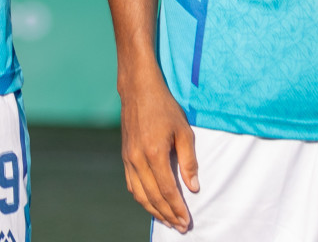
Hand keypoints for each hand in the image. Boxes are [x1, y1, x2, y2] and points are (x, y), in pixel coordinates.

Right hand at [119, 73, 198, 232]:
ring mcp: (128, 157)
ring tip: (168, 220)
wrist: (138, 89)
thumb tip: (193, 187)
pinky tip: (151, 204)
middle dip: (167, 215)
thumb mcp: (183, 131)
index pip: (167, 190)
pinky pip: (131, 184)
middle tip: (180, 227)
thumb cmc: (164, 107)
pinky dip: (142, 198)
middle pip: (153, 197)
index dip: (178, 209)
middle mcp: (138, 158)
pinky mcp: (125, 155)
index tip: (187, 221)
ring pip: (139, 194)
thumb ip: (188, 161)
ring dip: (154, 211)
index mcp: (154, 153)